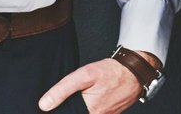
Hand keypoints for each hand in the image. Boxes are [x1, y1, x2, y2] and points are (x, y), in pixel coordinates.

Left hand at [39, 53, 153, 113]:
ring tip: (80, 99)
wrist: (137, 70)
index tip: (51, 108)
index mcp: (89, 113)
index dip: (60, 111)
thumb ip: (63, 90)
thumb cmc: (112, 72)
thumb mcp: (85, 75)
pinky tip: (90, 100)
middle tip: (69, 99)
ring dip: (80, 109)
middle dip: (71, 109)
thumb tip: (44, 105)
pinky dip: (91, 109)